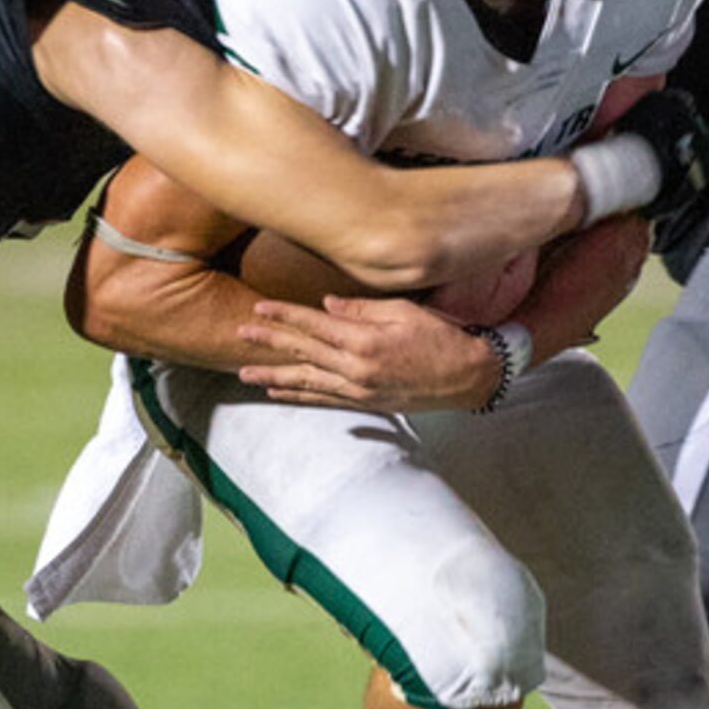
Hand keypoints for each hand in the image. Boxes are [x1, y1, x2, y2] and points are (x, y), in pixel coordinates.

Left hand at [235, 295, 498, 410]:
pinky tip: (278, 390)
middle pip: (303, 352)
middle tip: (239, 335)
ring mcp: (358, 389)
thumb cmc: (442, 337)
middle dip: (269, 342)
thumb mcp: (404, 312)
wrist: (469, 377)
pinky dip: (298, 395)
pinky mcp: (365, 403)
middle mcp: (355, 368)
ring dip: (273, 375)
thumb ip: (362, 308)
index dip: (284, 316)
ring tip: (244, 373)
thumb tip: (326, 305)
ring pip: (306, 381)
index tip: (259, 310)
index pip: (313, 324)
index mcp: (364, 340)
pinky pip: (323, 399)